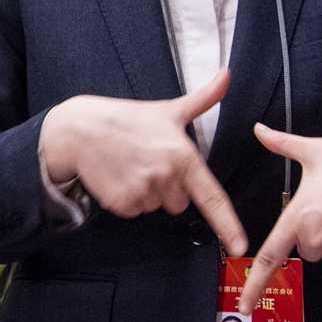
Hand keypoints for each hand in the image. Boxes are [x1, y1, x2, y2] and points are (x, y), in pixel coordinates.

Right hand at [40, 69, 246, 253]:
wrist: (81, 130)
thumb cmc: (126, 119)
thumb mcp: (168, 110)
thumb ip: (204, 98)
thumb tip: (227, 74)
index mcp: (183, 155)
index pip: (212, 196)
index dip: (228, 224)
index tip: (240, 246)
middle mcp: (165, 176)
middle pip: (180, 202)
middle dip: (168, 187)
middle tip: (149, 162)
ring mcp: (143, 191)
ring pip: (156, 207)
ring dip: (146, 193)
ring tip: (131, 166)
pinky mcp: (122, 203)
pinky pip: (134, 212)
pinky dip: (127, 199)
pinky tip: (119, 177)